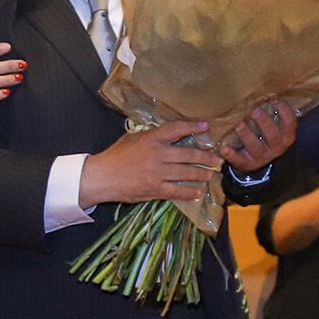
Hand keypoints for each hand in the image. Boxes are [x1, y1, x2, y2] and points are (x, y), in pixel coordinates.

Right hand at [80, 120, 219, 205]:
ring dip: (201, 174)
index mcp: (151, 139)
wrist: (102, 177)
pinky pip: (177, 191)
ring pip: (186, 173)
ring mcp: (157, 173)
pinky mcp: (155, 189)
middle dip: (204, 157)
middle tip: (215, 159)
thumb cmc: (116, 156)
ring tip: (210, 175)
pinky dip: (189, 192)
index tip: (205, 126)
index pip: (176, 129)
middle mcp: (157, 155)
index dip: (193, 126)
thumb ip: (150, 136)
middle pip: (187, 155)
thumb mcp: (132, 138)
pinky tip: (197, 192)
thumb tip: (166, 133)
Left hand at [219, 99, 294, 173]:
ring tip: (238, 124)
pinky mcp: (247, 164)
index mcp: (286, 135)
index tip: (274, 98)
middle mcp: (276, 147)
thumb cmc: (266, 135)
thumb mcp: (275, 126)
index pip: (289, 122)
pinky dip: (231, 155)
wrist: (259, 161)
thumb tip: (266, 87)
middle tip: (254, 111)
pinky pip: (239, 160)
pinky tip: (223, 147)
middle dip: (264, 122)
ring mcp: (262, 157)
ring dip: (246, 135)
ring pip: (256, 147)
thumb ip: (272, 111)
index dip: (284, 110)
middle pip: (272, 135)